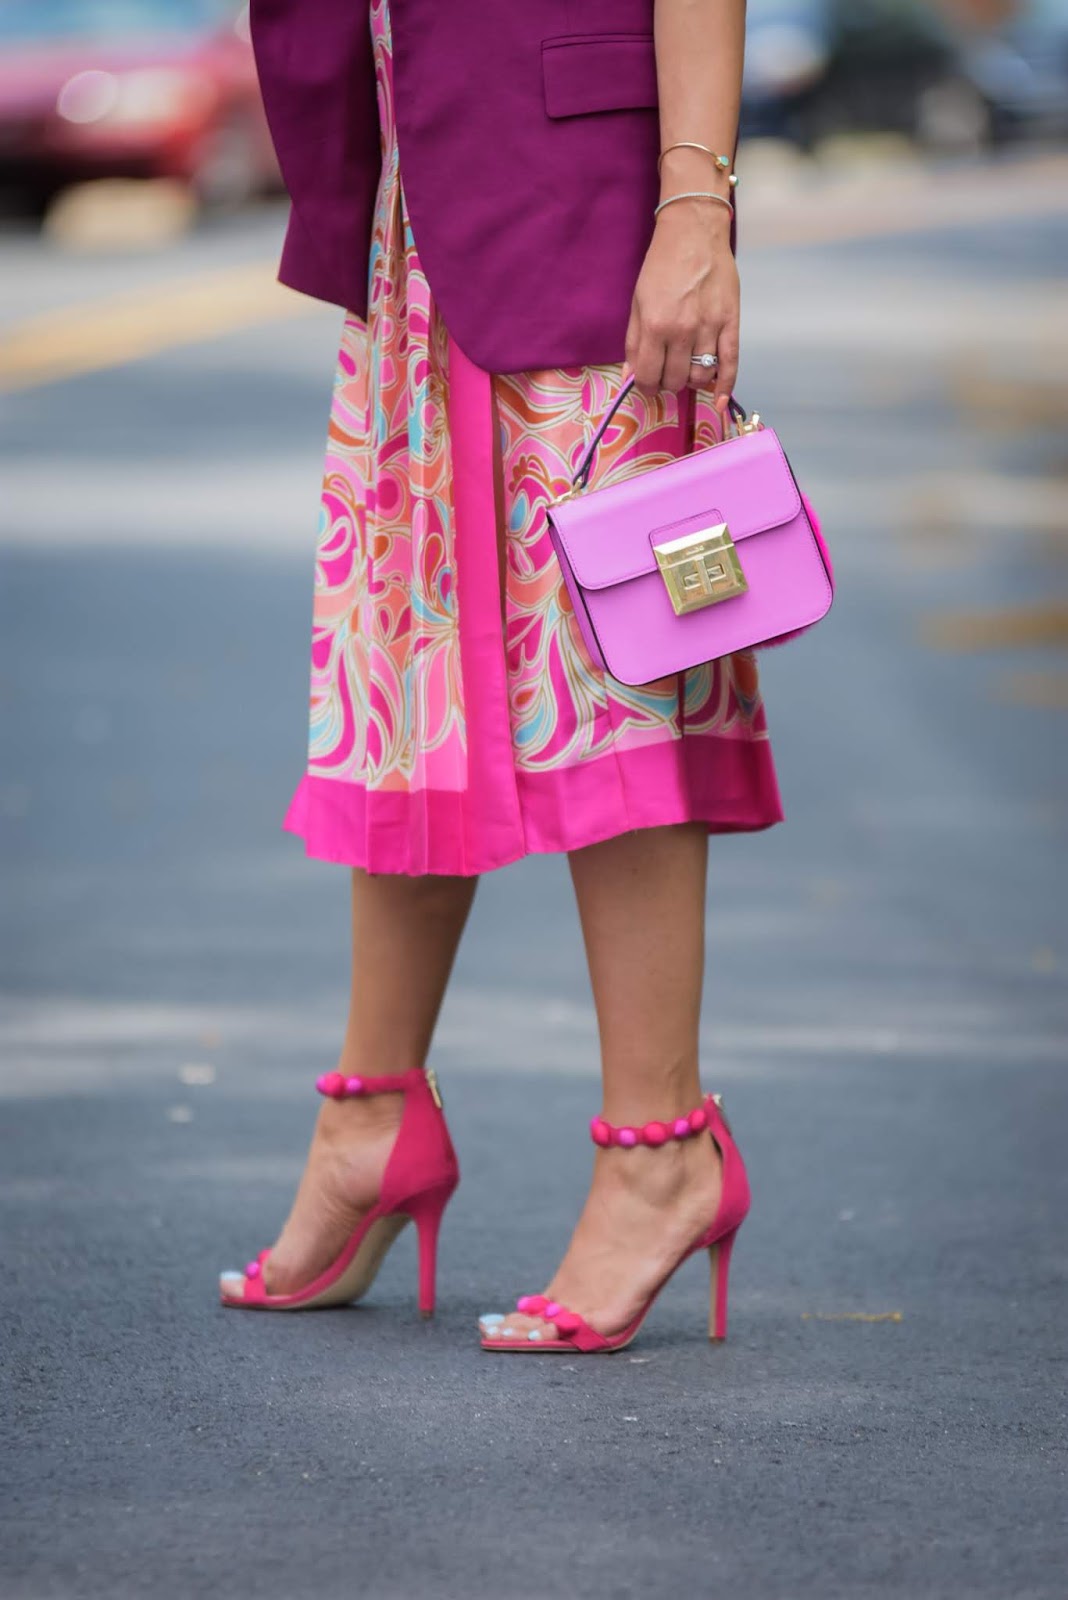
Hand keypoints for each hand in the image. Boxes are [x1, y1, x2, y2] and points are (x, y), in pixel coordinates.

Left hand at [624, 203, 738, 417]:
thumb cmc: (662, 266)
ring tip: (686, 371)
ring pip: (701, 377)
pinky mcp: (730, 322)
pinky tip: (717, 400)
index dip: (646, 386)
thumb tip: (631, 376)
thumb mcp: (638, 302)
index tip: (647, 384)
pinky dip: (725, 387)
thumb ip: (634, 342)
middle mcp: (684, 331)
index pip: (650, 376)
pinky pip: (730, 364)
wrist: (694, 233)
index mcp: (656, 325)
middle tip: (666, 373)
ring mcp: (710, 328)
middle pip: (676, 380)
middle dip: (668, 383)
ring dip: (691, 382)